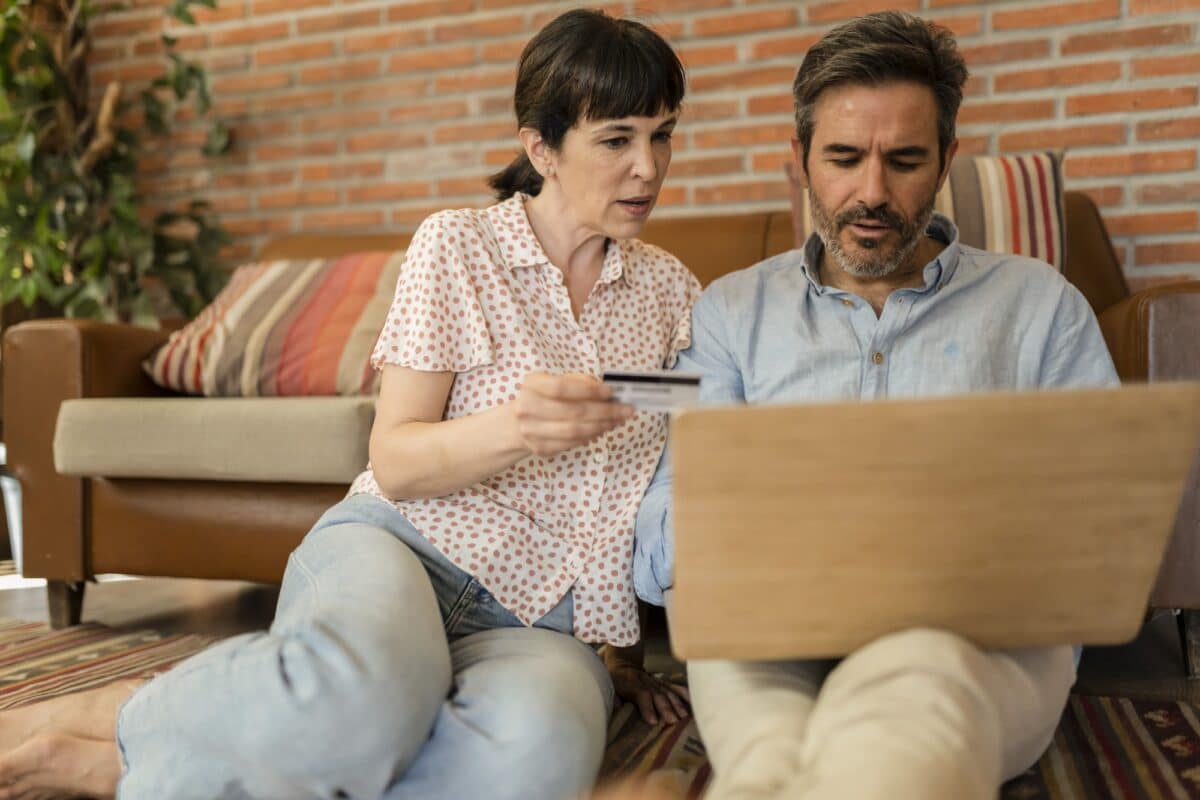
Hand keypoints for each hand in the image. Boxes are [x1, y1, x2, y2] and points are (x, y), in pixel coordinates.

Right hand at [509, 372, 634, 457]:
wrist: (517, 423)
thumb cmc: (544, 398)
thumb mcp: (557, 382)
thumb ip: (580, 383)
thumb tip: (606, 391)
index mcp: (532, 384)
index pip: (561, 387)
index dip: (588, 390)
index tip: (610, 392)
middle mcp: (527, 407)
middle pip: (572, 411)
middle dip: (604, 411)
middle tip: (625, 410)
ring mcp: (531, 431)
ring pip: (574, 431)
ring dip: (602, 426)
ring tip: (618, 420)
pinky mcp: (540, 448)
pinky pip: (572, 443)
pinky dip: (591, 436)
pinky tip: (603, 429)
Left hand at [608, 661, 690, 725]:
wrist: (623, 664)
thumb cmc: (616, 681)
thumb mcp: (610, 688)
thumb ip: (614, 698)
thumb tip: (615, 709)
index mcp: (632, 684)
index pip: (641, 695)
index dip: (647, 707)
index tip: (652, 721)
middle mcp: (647, 682)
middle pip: (658, 695)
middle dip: (666, 708)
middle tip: (673, 721)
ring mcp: (657, 682)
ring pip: (668, 692)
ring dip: (677, 704)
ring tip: (684, 716)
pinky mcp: (663, 683)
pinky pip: (675, 687)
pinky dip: (684, 694)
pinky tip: (693, 702)